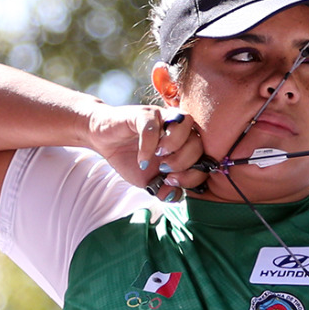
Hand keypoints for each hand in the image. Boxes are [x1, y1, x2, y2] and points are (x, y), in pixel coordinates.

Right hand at [86, 105, 204, 201]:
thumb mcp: (149, 180)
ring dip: (174, 149)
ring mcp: (162, 117)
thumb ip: (164, 189)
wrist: (104, 140)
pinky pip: (154, 127)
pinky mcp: (143, 113)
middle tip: (165, 171)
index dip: (194, 175)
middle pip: (198, 142)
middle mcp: (178, 128)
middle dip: (184, 163)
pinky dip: (149, 147)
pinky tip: (141, 160)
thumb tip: (175, 195)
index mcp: (185, 144)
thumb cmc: (130, 158)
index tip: (173, 183)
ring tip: (159, 160)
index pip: (204, 157)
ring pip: (184, 125)